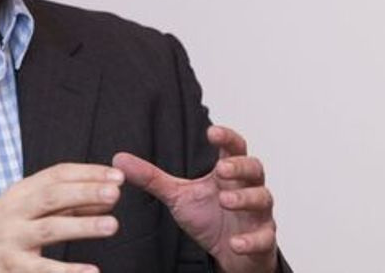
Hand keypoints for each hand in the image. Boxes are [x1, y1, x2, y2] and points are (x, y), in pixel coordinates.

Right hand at [0, 163, 123, 272]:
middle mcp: (14, 212)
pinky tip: (91, 272)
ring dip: (82, 226)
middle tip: (116, 193)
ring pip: (49, 229)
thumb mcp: (26, 210)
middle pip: (53, 196)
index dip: (88, 173)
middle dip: (86, 192)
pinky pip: (40, 270)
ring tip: (112, 225)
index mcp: (21, 192)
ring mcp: (10, 241)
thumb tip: (107, 198)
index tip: (118, 176)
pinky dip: (67, 271)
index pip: (57, 174)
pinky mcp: (9, 269)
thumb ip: (65, 204)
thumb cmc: (1, 232)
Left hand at [113, 125, 276, 272]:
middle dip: (239, 166)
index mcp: (228, 172)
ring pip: (263, 198)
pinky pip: (264, 237)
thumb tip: (119, 159)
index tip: (212, 132)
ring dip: (246, 198)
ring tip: (226, 200)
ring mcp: (258, 214)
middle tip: (221, 169)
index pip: (233, 147)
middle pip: (254, 167)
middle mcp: (247, 187)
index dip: (226, 137)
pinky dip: (251, 239)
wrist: (229, 253)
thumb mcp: (178, 196)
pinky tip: (235, 242)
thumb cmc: (208, 217)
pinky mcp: (262, 239)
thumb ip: (152, 178)